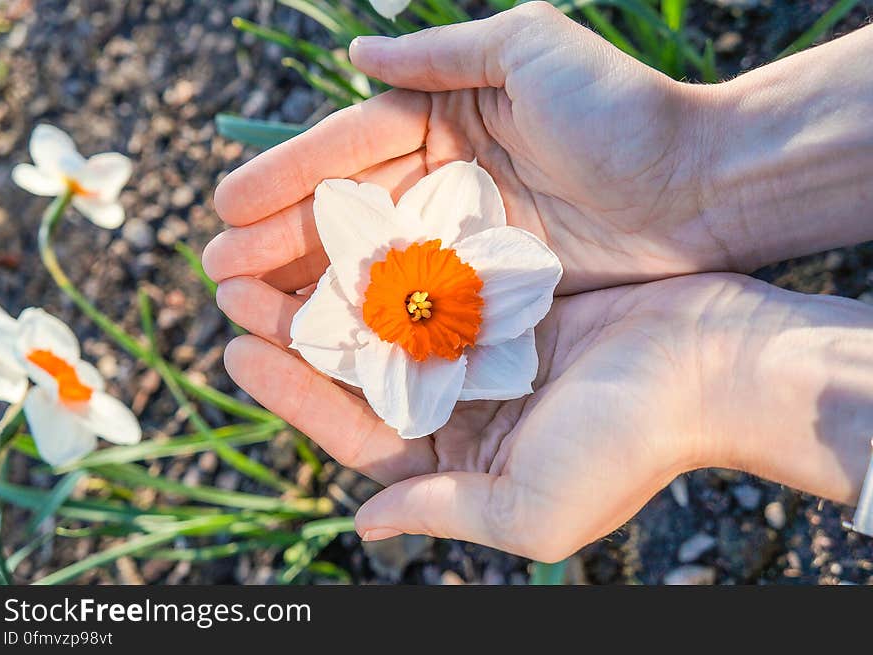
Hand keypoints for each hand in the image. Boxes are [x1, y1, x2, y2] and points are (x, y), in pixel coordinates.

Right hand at [203, 2, 717, 294]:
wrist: (702, 185)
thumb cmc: (620, 110)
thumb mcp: (529, 49)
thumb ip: (441, 55)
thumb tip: (355, 55)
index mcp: (447, 117)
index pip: (349, 148)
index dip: (286, 176)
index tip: (224, 204)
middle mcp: (448, 179)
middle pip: (351, 212)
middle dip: (283, 240)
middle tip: (218, 270)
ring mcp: (468, 238)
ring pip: (375, 264)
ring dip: (313, 284)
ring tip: (249, 306)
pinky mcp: (494, 287)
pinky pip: (420, 303)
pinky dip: (375, 318)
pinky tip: (326, 336)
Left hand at [215, 270, 872, 560]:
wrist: (713, 364)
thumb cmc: (626, 446)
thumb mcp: (529, 508)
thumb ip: (440, 511)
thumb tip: (364, 528)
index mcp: (461, 461)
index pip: (356, 430)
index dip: (292, 394)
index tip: (236, 352)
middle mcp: (465, 406)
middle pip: (361, 370)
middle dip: (297, 333)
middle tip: (232, 291)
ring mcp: (486, 348)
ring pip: (388, 316)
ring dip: (333, 288)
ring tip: (270, 253)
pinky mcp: (509, 299)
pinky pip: (433, 276)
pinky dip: (391, 257)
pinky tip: (347, 228)